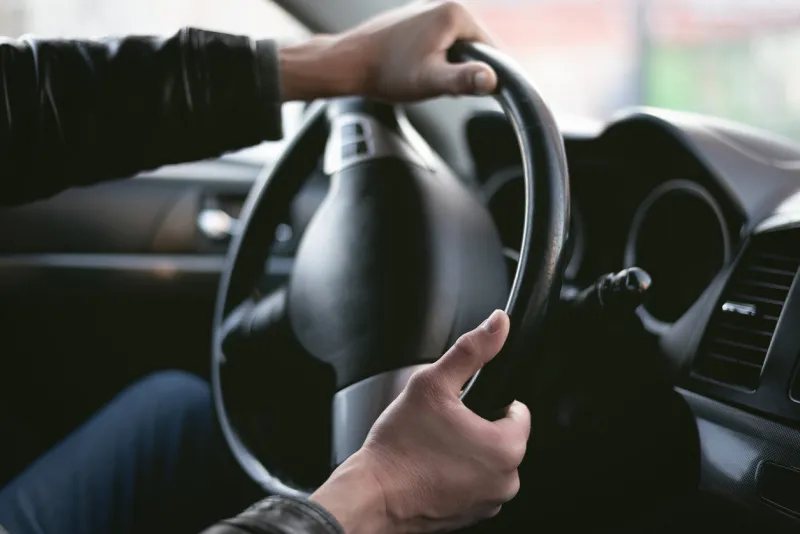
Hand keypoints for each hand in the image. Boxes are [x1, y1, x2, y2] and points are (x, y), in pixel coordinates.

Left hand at [279, 1, 496, 101]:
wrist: (348, 64)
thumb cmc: (387, 72)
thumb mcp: (431, 81)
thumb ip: (464, 80)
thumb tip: (493, 79)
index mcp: (455, 12)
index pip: (489, 50)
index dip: (476, 75)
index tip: (452, 86)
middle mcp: (442, 3)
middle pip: (470, 48)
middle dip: (458, 69)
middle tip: (432, 82)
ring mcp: (425, 9)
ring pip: (452, 47)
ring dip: (442, 65)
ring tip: (417, 74)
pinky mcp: (413, 19)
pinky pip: (435, 42)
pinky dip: (429, 57)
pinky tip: (409, 67)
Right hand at [311, 310, 530, 533]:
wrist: (373, 496)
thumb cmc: (399, 448)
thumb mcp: (432, 385)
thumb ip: (470, 351)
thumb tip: (498, 323)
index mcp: (506, 448)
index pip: (517, 411)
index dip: (489, 400)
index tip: (460, 406)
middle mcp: (505, 481)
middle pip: (501, 437)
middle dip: (476, 427)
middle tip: (441, 425)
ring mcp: (487, 503)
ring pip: (485, 463)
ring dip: (467, 453)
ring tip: (433, 448)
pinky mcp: (469, 517)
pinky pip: (472, 485)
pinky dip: (456, 476)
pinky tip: (429, 468)